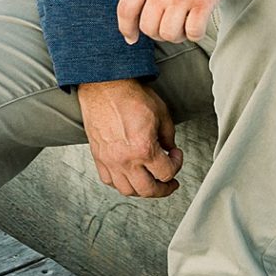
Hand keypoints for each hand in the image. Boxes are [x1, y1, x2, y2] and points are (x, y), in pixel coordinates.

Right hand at [75, 77, 183, 199]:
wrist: (104, 86)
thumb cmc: (129, 95)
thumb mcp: (161, 113)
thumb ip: (168, 136)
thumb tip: (169, 149)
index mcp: (143, 149)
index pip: (166, 173)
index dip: (177, 165)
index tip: (176, 156)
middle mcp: (125, 159)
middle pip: (148, 190)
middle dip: (163, 189)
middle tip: (169, 183)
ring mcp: (109, 160)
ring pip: (127, 190)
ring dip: (142, 189)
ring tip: (149, 181)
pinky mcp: (98, 157)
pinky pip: (109, 180)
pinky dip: (121, 182)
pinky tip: (129, 175)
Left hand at [116, 0, 248, 45]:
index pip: (126, 10)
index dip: (127, 28)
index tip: (132, 37)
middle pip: (148, 27)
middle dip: (157, 32)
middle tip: (168, 26)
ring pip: (168, 34)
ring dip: (177, 35)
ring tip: (184, 26)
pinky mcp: (204, 0)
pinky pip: (193, 32)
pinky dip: (195, 33)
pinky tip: (199, 24)